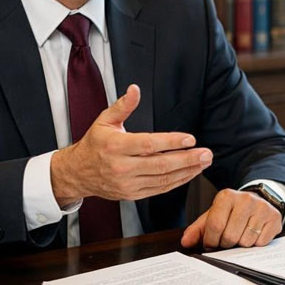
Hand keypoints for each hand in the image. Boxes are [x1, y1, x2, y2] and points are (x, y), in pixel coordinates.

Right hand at [50, 84, 212, 204]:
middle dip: (187, 159)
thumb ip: (122, 105)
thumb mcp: (104, 121)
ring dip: (186, 171)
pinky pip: (159, 189)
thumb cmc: (94, 144)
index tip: (190, 139)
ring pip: (162, 179)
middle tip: (206, 153)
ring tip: (203, 162)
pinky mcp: (132, 194)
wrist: (78, 173)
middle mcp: (122, 167)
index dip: (171, 142)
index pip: (148, 145)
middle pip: (160, 165)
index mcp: (115, 147)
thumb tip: (134, 89)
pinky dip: (177, 182)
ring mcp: (127, 184)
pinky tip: (190, 173)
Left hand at [180, 188, 284, 248]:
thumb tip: (185, 242)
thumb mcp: (213, 217)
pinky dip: (255, 244)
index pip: (215, 226)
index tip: (211, 243)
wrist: (258, 203)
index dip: (211, 241)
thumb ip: (197, 230)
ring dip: (240, 245)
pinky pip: (260, 243)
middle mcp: (245, 199)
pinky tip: (253, 234)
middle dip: (225, 244)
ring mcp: (262, 208)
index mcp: (226, 196)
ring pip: (245, 242)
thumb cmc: (232, 212)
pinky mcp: (274, 218)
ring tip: (241, 235)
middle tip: (227, 240)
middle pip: (230, 236)